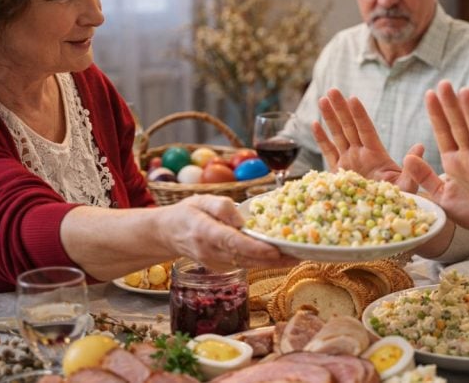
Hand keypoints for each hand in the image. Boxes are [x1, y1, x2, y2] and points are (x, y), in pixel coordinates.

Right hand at [159, 194, 298, 270]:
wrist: (168, 234)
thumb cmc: (187, 213)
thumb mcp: (201, 200)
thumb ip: (221, 207)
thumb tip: (242, 219)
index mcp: (205, 232)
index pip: (233, 243)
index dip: (255, 248)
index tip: (274, 250)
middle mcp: (211, 253)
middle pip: (247, 258)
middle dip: (274, 259)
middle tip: (300, 254)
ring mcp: (217, 264)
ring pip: (250, 265)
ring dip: (274, 263)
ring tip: (298, 256)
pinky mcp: (223, 269)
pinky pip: (246, 266)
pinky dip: (264, 262)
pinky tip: (282, 257)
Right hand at [312, 88, 423, 192]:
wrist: (384, 215)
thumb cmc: (398, 201)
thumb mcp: (406, 186)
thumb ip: (411, 168)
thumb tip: (420, 146)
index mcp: (376, 155)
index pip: (366, 130)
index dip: (359, 115)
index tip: (353, 99)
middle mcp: (360, 155)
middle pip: (349, 127)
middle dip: (341, 108)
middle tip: (333, 90)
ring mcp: (348, 162)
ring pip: (337, 135)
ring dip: (330, 117)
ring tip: (323, 99)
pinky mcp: (338, 173)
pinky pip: (328, 152)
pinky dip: (321, 139)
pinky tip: (314, 123)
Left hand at [403, 81, 468, 233]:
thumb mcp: (441, 194)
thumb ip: (425, 176)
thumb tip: (407, 157)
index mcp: (455, 161)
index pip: (444, 132)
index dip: (437, 114)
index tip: (429, 94)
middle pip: (459, 127)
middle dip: (451, 106)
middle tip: (443, 83)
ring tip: (465, 92)